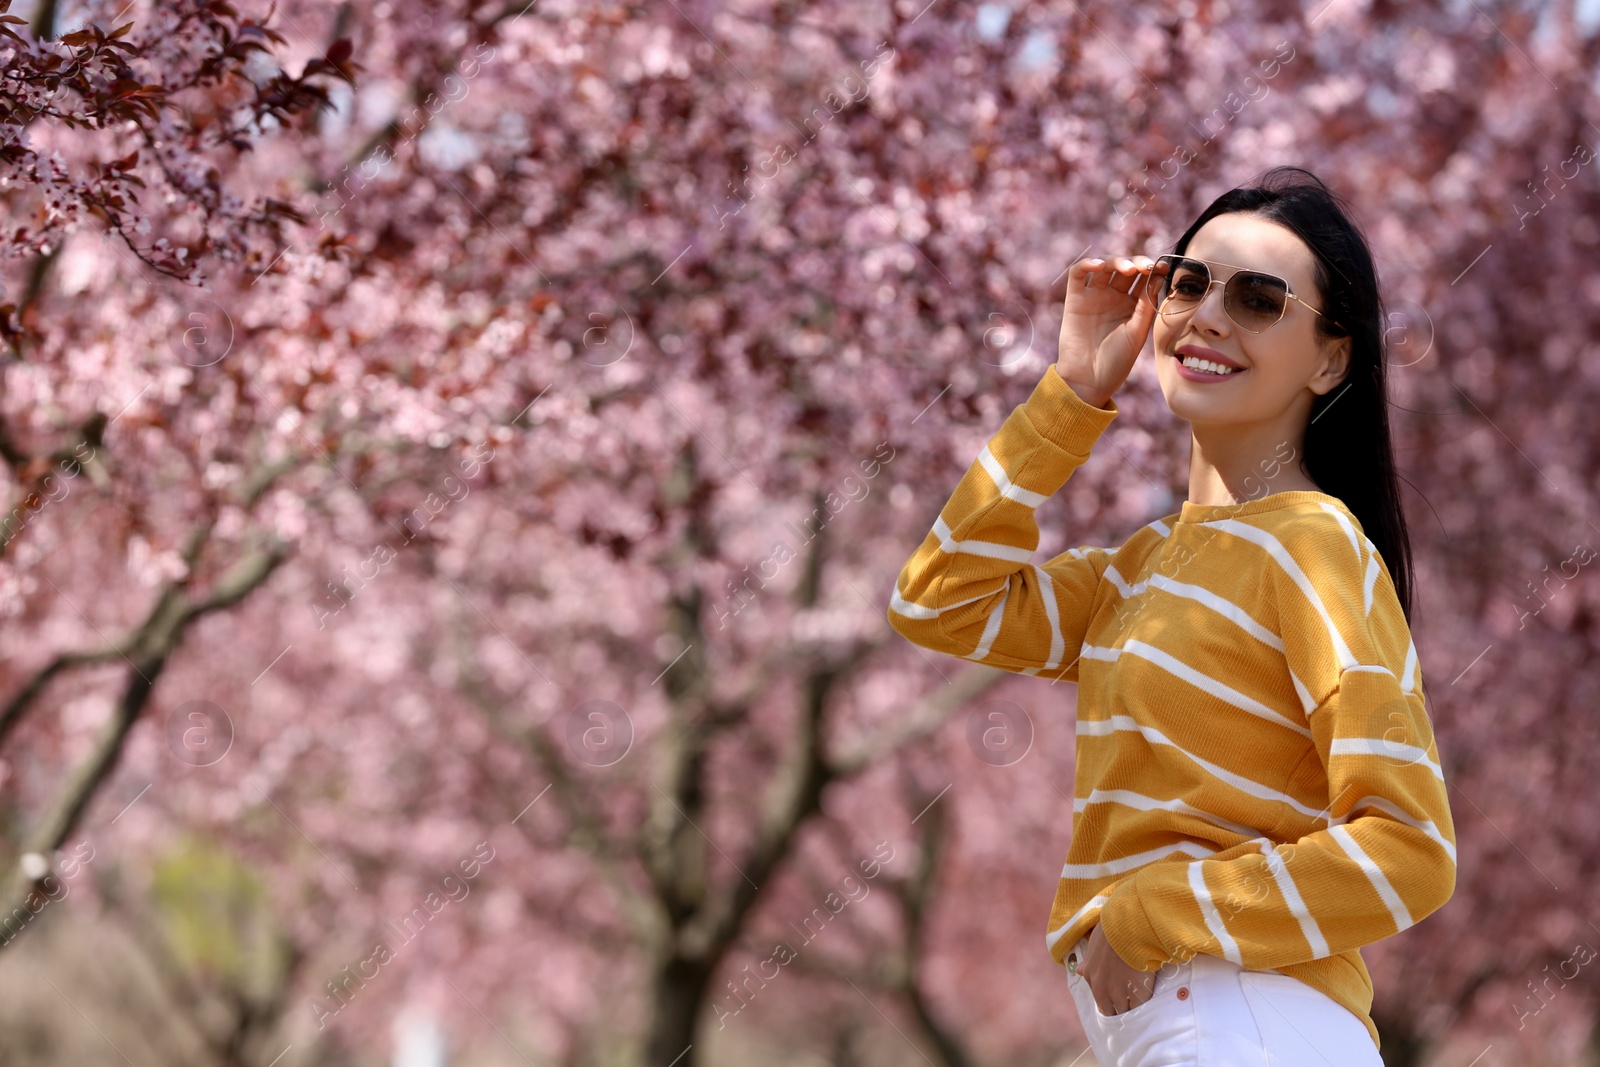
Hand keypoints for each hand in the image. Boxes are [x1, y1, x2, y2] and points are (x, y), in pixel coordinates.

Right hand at [1055, 255, 1167, 408]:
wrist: (1089, 379)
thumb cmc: (1117, 360)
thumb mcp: (1138, 332)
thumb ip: (1146, 305)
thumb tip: (1158, 277)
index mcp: (1132, 305)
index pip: (1143, 279)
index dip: (1152, 270)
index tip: (1162, 267)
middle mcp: (1112, 298)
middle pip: (1125, 268)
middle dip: (1136, 263)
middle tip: (1145, 267)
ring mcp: (1093, 296)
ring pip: (1104, 266)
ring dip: (1116, 261)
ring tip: (1127, 268)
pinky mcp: (1074, 298)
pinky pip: (1077, 274)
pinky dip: (1087, 263)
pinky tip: (1099, 265)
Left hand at [1078, 922, 1156, 1016]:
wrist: (1131, 929)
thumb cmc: (1112, 931)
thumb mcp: (1094, 944)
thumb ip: (1088, 961)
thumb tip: (1079, 970)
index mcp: (1088, 975)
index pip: (1098, 998)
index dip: (1109, 1000)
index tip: (1116, 999)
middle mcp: (1101, 988)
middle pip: (1109, 1010)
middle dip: (1117, 1008)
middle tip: (1128, 1005)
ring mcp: (1119, 994)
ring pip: (1124, 1012)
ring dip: (1131, 1008)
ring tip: (1139, 1006)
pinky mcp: (1137, 995)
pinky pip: (1139, 1008)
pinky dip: (1143, 1005)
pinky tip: (1148, 1000)